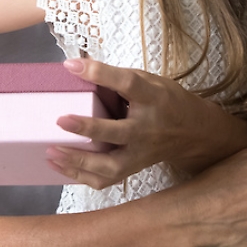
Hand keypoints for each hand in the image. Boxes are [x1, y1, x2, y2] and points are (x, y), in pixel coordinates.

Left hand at [45, 58, 246, 188]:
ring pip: (110, 167)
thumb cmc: (166, 101)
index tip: (71, 65)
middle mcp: (147, 129)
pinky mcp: (134, 170)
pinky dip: (82, 177)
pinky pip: (107, 180)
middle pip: (118, 133)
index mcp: (152, 98)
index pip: (127, 83)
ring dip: (79, 162)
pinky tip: (60, 166)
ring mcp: (141, 154)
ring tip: (51, 152)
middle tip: (61, 120)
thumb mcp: (149, 80)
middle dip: (89, 129)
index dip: (100, 73)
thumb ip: (118, 78)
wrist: (194, 133)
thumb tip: (77, 67)